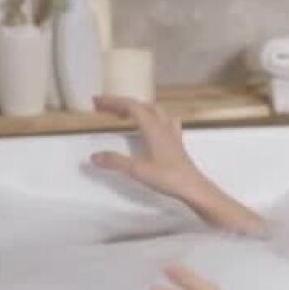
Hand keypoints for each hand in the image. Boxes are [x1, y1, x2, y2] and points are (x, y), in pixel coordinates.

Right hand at [90, 95, 209, 203]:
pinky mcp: (177, 143)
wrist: (194, 188)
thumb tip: (94, 156)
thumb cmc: (169, 178)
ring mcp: (172, 134)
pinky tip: (149, 126)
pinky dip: (152, 117)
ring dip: (138, 108)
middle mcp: (164, 127)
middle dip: (123, 104)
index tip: (96, 101)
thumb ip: (116, 161)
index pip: (133, 107)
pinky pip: (164, 121)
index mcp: (154, 129)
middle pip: (143, 106)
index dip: (114, 101)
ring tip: (123, 114)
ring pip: (155, 111)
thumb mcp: (138, 171)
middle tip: (104, 108)